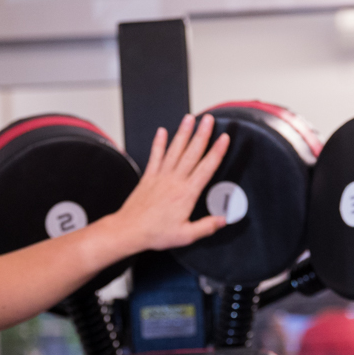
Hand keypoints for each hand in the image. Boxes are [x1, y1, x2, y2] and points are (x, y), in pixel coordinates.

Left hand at [111, 114, 229, 252]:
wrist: (130, 230)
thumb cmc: (155, 233)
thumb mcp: (186, 235)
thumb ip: (207, 226)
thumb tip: (223, 220)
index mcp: (186, 193)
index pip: (206, 168)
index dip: (217, 151)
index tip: (224, 139)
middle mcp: (174, 181)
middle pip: (192, 153)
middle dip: (202, 134)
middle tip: (209, 119)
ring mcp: (160, 176)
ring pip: (175, 150)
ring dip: (183, 133)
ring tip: (190, 118)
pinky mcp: (148, 177)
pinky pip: (155, 156)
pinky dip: (158, 143)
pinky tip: (162, 131)